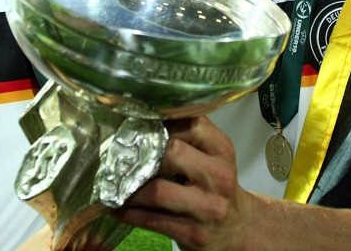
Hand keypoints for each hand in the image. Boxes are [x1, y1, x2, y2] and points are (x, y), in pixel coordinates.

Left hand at [116, 117, 256, 249]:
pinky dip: (128, 213)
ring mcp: (208, 207)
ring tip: (111, 185)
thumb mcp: (213, 156)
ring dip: (128, 189)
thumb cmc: (215, 185)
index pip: (191, 123)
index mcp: (221, 150)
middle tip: (119, 155)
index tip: (136, 122)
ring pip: (157, 191)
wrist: (239, 228)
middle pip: (172, 152)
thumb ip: (188, 135)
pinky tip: (116, 207)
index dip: (160, 121)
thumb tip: (143, 118)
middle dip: (141, 154)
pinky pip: (152, 220)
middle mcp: (218, 176)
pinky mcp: (194, 233)